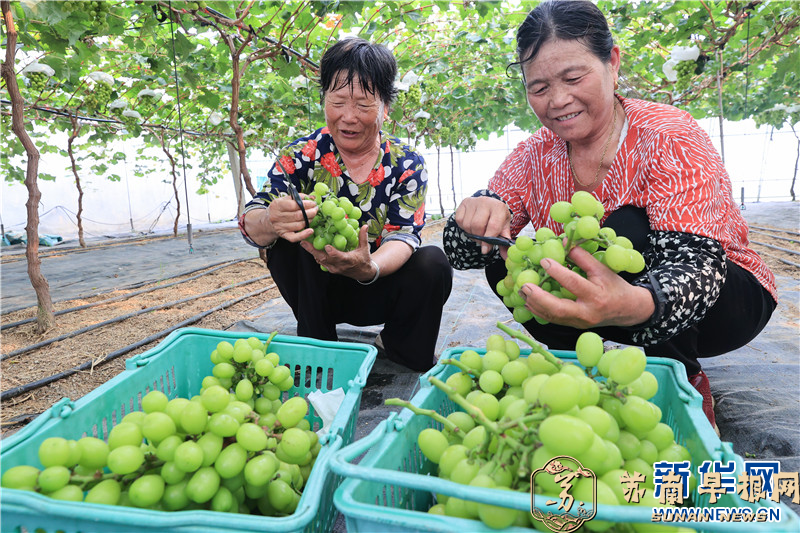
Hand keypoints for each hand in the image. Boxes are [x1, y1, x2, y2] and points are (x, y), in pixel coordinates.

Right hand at [268, 194, 317, 242]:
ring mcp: (280, 227)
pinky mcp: (284, 235)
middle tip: (316, 209)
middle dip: (310, 212)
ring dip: (309, 220)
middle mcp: (277, 217)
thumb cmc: (280, 208)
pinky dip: (303, 235)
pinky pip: (294, 237)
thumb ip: (298, 197)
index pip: (294, 205)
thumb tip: (312, 197)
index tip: (313, 203)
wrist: (268, 221)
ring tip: (313, 216)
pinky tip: (311, 231)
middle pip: (298, 215)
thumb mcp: (285, 199)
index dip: (306, 204)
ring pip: (299, 225)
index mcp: (277, 205)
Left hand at [299, 225, 375, 280]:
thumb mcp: (365, 248)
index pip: (339, 257)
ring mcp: (334, 268)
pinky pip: (321, 262)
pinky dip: (315, 255)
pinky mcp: (331, 269)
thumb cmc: (364, 259)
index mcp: (349, 260)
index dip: (333, 252)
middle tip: (304, 243)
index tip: (327, 247)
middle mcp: (339, 266)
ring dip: (312, 252)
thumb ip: (363, 237)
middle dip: (313, 251)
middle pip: (324, 259)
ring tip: (304, 243)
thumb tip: (365, 225)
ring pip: (320, 260)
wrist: (362, 273)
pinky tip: (309, 248)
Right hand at [454, 196, 512, 254]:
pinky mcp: (464, 203)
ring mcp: (473, 202)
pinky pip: (459, 220)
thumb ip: (504, 242)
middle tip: (482, 240)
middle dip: (479, 237)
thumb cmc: (497, 217)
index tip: (485, 250)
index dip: (488, 240)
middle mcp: (485, 202)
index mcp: (499, 208)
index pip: (493, 226)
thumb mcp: (504, 227)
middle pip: (477, 225)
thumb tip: (506, 256)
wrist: (490, 204)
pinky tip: (470, 225)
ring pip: (467, 224)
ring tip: (477, 232)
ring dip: (471, 233)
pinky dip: (464, 227)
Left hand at [518, 246, 654, 327]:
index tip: (544, 261)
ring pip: (552, 317)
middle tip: (525, 286)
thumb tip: (564, 242)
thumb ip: (582, 257)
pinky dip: (539, 310)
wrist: (627, 310)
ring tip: (521, 291)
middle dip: (539, 297)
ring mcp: (579, 322)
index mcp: (596, 295)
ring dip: (534, 304)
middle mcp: (587, 312)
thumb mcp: (602, 269)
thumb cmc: (615, 287)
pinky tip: (529, 301)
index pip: (574, 283)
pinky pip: (553, 320)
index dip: (557, 272)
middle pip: (558, 309)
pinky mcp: (573, 326)